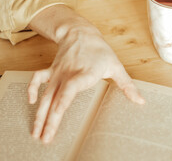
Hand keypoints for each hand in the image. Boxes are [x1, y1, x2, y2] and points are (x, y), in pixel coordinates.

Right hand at [28, 5, 143, 142]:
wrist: (81, 33)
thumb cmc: (100, 50)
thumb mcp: (116, 66)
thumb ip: (127, 85)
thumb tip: (140, 101)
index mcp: (86, 73)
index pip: (72, 87)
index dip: (64, 100)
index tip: (58, 113)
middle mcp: (69, 75)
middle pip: (55, 98)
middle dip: (49, 120)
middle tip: (45, 139)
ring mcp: (58, 73)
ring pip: (45, 95)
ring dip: (39, 114)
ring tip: (35, 133)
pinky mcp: (51, 71)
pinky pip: (37, 80)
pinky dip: (31, 90)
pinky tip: (31, 103)